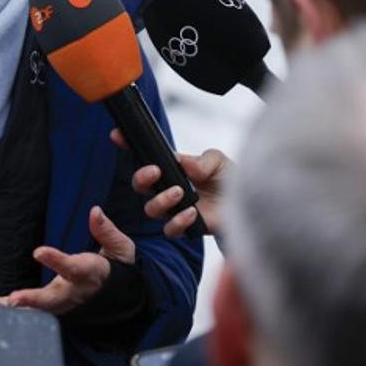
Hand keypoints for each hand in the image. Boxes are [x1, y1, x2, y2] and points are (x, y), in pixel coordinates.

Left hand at [0, 206, 134, 314]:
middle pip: (50, 299)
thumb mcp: (120, 249)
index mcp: (89, 275)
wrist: (118, 298)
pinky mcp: (43, 306)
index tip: (39, 251)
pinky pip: (18, 309)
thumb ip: (106, 231)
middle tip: (13, 300)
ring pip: (28, 308)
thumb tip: (95, 211)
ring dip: (0, 306)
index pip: (73, 268)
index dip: (56, 260)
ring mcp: (55, 303)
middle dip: (31, 300)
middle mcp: (70, 293)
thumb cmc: (116, 269)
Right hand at [112, 129, 231, 236]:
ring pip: (150, 209)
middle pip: (139, 185)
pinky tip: (192, 213)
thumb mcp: (218, 161)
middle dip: (141, 177)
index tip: (118, 136)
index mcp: (173, 168)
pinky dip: (178, 221)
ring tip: (179, 192)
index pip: (145, 157)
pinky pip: (169, 229)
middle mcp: (168, 188)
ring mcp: (174, 208)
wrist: (247, 204)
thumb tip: (182, 162)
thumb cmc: (229, 180)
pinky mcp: (184, 226)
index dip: (128, 146)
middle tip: (155, 171)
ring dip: (161, 200)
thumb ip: (202, 160)